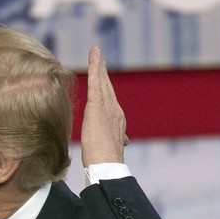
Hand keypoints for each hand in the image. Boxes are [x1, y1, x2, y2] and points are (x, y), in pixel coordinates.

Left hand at [81, 46, 127, 166]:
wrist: (108, 166)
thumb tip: (125, 141)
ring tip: (95, 52)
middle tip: (99, 57)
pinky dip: (95, 68)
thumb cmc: (106, 163)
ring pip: (102, 82)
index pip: (109, 99)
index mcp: (117, 120)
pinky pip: (95, 83)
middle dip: (103, 71)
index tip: (103, 76)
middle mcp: (115, 111)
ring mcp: (107, 108)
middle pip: (107, 87)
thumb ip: (118, 140)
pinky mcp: (97, 107)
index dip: (106, 86)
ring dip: (98, 65)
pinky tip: (94, 56)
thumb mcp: (112, 148)